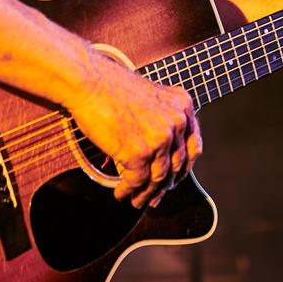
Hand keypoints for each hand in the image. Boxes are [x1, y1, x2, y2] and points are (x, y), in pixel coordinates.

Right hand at [68, 52, 201, 206]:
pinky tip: (121, 193)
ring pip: (157, 178)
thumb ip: (162, 118)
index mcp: (182, 106)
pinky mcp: (138, 153)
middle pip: (176, 166)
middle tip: (155, 197)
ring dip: (146, 193)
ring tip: (136, 200)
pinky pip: (137, 181)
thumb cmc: (111, 86)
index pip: (193, 147)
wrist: (89, 81)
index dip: (184, 168)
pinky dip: (128, 191)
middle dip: (164, 185)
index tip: (175, 178)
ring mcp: (159, 139)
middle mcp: (176, 123)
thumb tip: (162, 150)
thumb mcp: (150, 97)